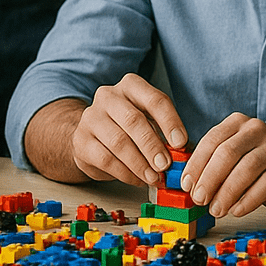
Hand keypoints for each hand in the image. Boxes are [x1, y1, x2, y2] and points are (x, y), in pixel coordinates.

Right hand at [71, 74, 186, 186]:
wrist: (91, 135)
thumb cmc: (128, 127)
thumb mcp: (149, 121)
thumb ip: (165, 134)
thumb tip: (184, 155)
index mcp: (131, 86)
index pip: (154, 99)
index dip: (170, 122)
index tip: (180, 143)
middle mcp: (108, 96)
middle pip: (133, 120)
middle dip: (152, 146)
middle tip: (166, 165)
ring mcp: (91, 117)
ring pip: (118, 142)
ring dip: (140, 164)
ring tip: (154, 177)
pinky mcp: (81, 141)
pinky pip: (106, 159)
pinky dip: (125, 173)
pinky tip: (137, 180)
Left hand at [182, 114, 265, 217]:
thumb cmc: (254, 164)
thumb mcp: (230, 156)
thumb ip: (210, 164)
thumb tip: (188, 185)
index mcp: (237, 122)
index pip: (212, 140)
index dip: (196, 164)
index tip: (186, 185)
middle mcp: (257, 130)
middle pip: (228, 153)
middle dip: (210, 179)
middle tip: (200, 199)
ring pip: (247, 169)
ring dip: (227, 193)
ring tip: (216, 209)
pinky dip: (248, 200)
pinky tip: (236, 210)